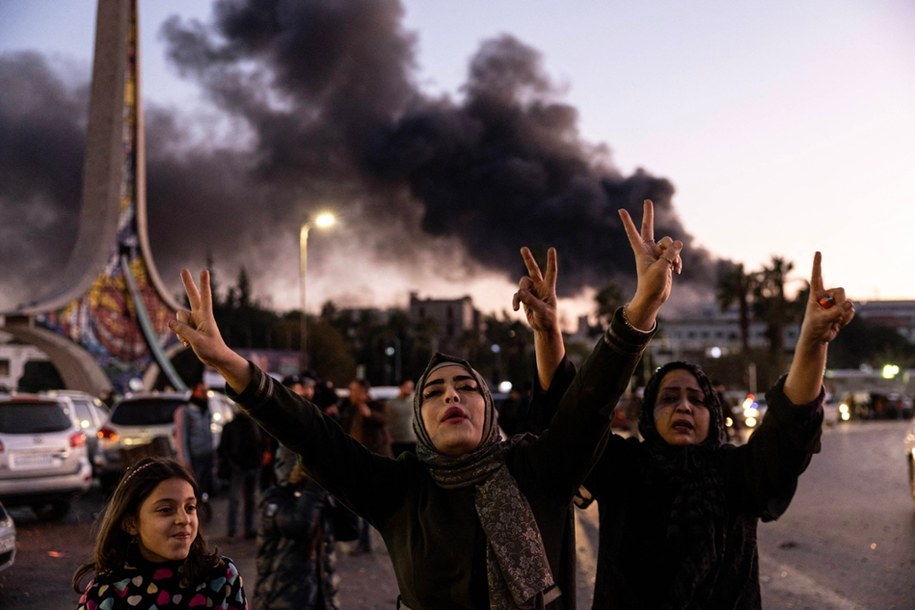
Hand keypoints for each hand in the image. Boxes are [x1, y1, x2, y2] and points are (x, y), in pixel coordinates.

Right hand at [168, 269, 237, 373]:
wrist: (216, 358)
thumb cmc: (211, 349)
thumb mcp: (196, 341)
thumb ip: (183, 331)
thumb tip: (170, 323)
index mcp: (206, 316)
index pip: (205, 297)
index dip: (204, 284)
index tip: (204, 271)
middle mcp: (200, 315)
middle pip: (192, 296)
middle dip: (188, 283)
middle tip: (183, 269)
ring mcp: (194, 321)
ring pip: (179, 317)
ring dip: (180, 330)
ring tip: (189, 341)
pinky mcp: (190, 327)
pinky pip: (178, 328)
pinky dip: (180, 336)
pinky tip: (188, 344)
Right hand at [512, 247, 558, 334]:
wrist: (543, 327)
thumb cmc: (547, 319)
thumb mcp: (541, 311)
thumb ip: (531, 301)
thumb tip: (520, 291)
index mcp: (548, 288)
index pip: (551, 272)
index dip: (551, 261)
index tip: (551, 249)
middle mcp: (540, 287)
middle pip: (533, 270)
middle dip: (528, 259)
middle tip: (523, 248)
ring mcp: (532, 291)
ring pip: (522, 284)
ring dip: (520, 292)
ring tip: (520, 303)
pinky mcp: (525, 297)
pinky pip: (517, 295)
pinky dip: (515, 301)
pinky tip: (515, 309)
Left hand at [618, 199, 681, 328]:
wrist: (654, 298)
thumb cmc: (652, 285)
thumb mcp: (662, 269)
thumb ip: (670, 254)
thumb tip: (679, 243)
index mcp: (641, 251)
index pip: (633, 233)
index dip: (628, 222)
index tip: (621, 210)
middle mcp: (648, 250)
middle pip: (649, 228)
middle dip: (649, 215)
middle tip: (647, 200)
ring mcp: (658, 254)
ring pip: (670, 244)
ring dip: (675, 254)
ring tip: (673, 268)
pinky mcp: (666, 260)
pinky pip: (676, 254)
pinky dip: (678, 261)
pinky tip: (678, 271)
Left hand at [798, 252, 854, 345]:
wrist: (818, 338)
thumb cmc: (814, 328)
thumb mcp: (822, 321)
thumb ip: (835, 312)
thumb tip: (850, 304)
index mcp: (815, 295)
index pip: (817, 277)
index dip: (817, 265)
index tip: (818, 252)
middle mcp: (826, 296)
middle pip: (841, 291)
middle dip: (839, 303)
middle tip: (830, 314)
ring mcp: (835, 303)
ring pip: (848, 302)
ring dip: (842, 314)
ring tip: (832, 321)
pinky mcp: (842, 310)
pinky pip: (851, 311)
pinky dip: (846, 319)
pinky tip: (837, 324)